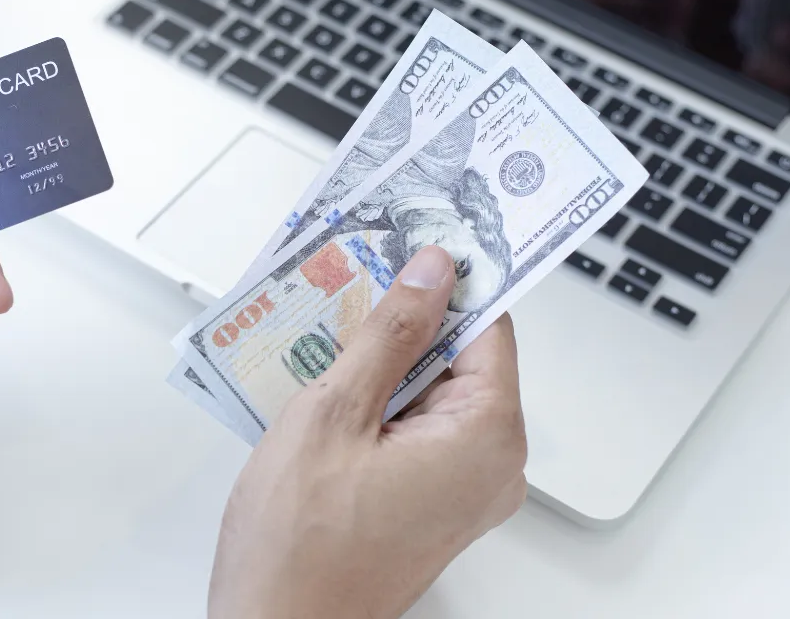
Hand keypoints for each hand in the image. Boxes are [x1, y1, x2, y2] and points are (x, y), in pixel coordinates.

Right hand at [209, 247, 526, 618]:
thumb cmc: (298, 547)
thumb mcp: (334, 413)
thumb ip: (390, 333)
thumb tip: (431, 273)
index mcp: (485, 437)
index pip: (489, 325)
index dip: (450, 279)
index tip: (416, 242)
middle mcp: (492, 467)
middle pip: (464, 357)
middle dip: (409, 320)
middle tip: (354, 285)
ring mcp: (466, 490)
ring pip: (437, 392)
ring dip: (388, 362)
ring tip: (328, 341)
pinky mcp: (436, 504)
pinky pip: (422, 429)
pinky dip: (384, 402)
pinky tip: (333, 391)